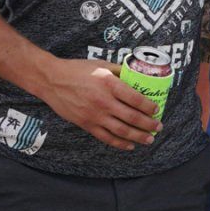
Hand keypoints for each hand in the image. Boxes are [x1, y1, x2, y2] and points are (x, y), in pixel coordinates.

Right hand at [36, 58, 160, 148]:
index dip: (149, 106)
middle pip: (132, 117)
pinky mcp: (86, 124)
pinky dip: (120, 144)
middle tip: (158, 127)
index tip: (157, 109)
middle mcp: (103, 101)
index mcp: (109, 83)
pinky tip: (130, 145)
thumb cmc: (77, 70)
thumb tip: (137, 75)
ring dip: (138, 137)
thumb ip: (119, 71)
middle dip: (148, 124)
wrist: (52, 81)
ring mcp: (94, 115)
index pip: (135, 98)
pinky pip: (106, 137)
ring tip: (149, 139)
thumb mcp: (101, 65)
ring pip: (121, 131)